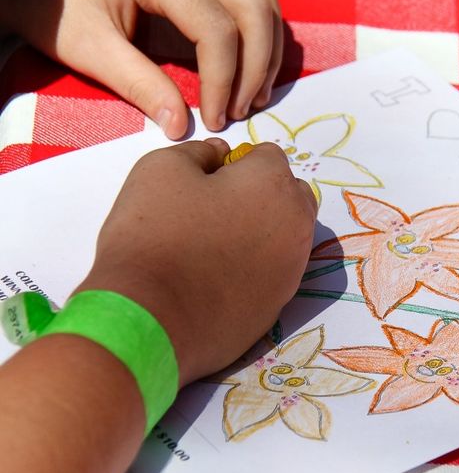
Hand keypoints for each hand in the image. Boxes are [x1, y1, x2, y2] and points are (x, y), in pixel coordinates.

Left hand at [0, 0, 281, 137]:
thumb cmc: (58, 7)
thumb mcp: (90, 51)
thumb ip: (139, 86)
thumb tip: (181, 127)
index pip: (217, 29)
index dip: (224, 82)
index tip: (214, 121)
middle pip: (253, 9)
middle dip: (256, 68)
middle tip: (242, 112)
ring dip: (267, 49)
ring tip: (254, 95)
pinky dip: (262, 28)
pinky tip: (252, 63)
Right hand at [76, 139, 317, 383]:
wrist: (149, 318)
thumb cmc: (153, 233)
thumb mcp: (162, 168)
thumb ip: (199, 153)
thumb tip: (219, 157)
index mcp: (274, 184)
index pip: (268, 156)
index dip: (235, 164)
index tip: (205, 182)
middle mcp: (296, 227)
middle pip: (290, 196)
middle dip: (262, 195)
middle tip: (216, 212)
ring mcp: (291, 273)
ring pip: (286, 239)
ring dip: (261, 234)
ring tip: (214, 248)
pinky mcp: (276, 310)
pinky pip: (272, 277)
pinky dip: (253, 272)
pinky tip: (217, 281)